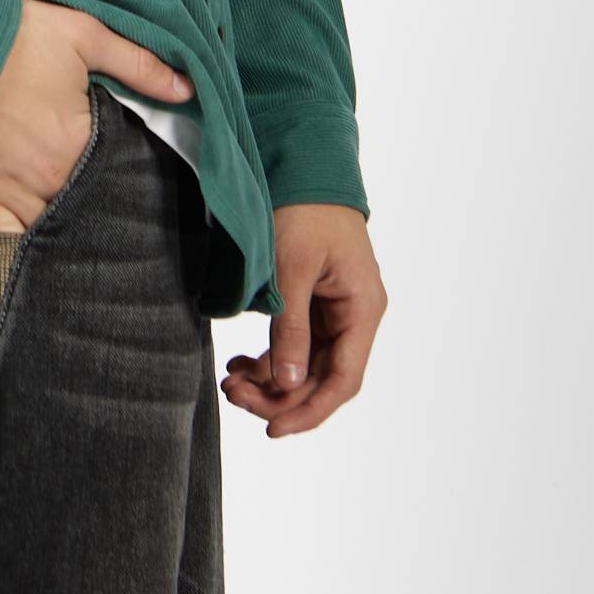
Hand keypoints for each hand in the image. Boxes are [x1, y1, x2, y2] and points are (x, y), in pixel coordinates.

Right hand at [0, 0, 195, 233]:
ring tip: (66, 199)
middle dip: (92, 193)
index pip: (115, 173)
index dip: (121, 164)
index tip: (119, 154)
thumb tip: (189, 87)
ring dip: (60, 217)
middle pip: (82, 205)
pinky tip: (33, 225)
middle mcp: (40, 181)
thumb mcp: (82, 33)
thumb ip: (139, 63)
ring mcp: (1, 193)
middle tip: (93, 175)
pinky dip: (20, 234)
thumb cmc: (7, 33)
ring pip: (46, 226)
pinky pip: (4, 236)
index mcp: (73, 146)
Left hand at [222, 205, 386, 436]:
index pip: (343, 379)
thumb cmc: (303, 209)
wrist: (301, 164)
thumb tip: (285, 383)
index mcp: (362, 308)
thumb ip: (291, 327)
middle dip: (279, 395)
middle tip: (234, 396)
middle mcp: (354, 315)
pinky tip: (239, 364)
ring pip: (304, 365)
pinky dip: (268, 359)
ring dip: (269, 380)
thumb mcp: (293, 268)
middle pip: (321, 377)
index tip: (273, 429)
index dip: (310, 410)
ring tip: (230, 382)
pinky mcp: (313, 304)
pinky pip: (294, 346)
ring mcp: (334, 311)